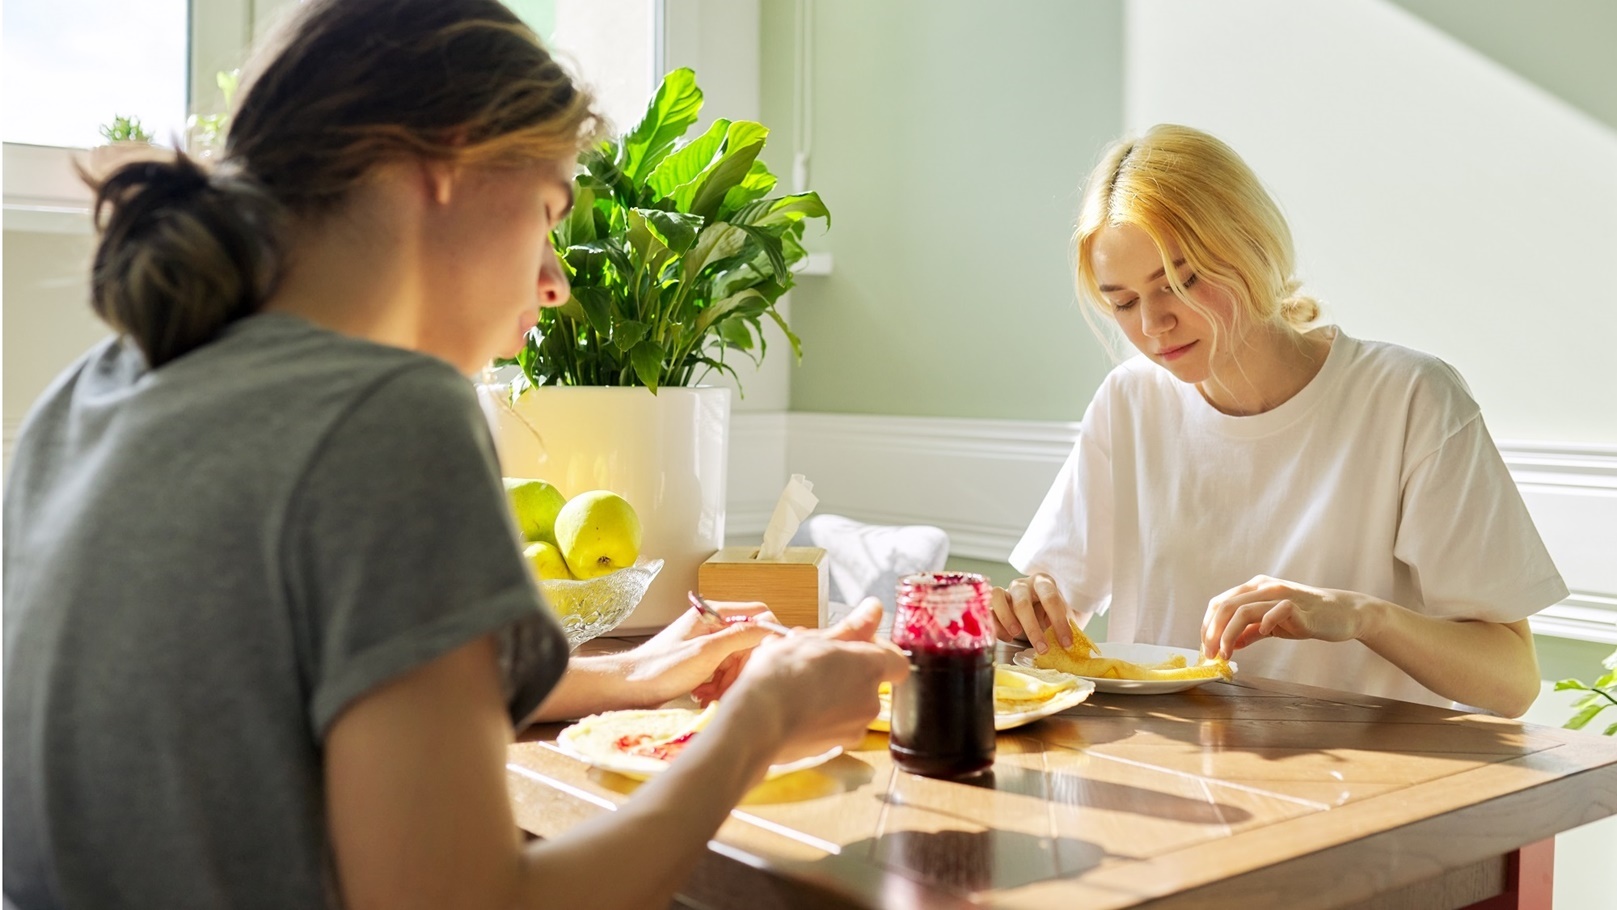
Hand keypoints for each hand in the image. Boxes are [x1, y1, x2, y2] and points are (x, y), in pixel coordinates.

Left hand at [619, 600, 778, 705]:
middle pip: (750, 641)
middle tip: (730, 686)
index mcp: (713, 613)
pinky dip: (719, 685)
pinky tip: (704, 696)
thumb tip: (770, 627)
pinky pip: (724, 670)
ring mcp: (708, 643)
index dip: (768, 635)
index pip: (758, 613)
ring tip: (710, 695)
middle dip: (743, 666)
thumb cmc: (660, 669)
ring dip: (729, 680)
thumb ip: (739, 637)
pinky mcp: (703, 660)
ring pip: (738, 660)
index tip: (769, 658)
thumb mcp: (706, 652)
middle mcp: (712, 624)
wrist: (630, 688)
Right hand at [725, 598, 910, 762]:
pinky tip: (793, 706)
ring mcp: (853, 728)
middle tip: (812, 659)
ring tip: (796, 683)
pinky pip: (833, 725)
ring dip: (831, 692)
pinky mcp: (834, 748)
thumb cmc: (781, 677)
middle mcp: (870, 701)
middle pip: (868, 681)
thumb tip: (874, 609)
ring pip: (849, 703)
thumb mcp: (814, 639)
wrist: (758, 723)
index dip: (876, 650)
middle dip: (844, 670)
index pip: (896, 660)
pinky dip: (819, 715)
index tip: (852, 644)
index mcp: (870, 668)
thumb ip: (852, 627)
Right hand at [990, 574, 1072, 652]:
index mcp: (1043, 582)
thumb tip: (1065, 643)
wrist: (1040, 609)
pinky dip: (995, 626)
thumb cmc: (1053, 612)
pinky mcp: (993, 605)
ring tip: (1016, 634)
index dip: (1059, 622)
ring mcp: (1005, 593)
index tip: (1066, 643)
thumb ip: (1065, 624)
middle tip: (1043, 649)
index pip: (1050, 598)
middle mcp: (1022, 585)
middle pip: (1022, 603)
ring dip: (1006, 618)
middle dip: (1033, 629)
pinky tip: (1008, 638)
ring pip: (997, 597)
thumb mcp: (1064, 615)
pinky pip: (988, 611)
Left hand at [1202, 575, 1367, 658]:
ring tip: (1226, 655)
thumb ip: (1250, 631)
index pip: (1220, 603)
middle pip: (1226, 606)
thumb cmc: (1306, 617)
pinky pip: (1277, 611)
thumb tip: (1230, 644)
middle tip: (1211, 655)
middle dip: (1213, 633)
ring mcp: (1281, 595)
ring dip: (1229, 634)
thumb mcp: (1272, 624)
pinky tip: (1261, 634)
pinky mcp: (1299, 607)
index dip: (1207, 625)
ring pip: (1244, 610)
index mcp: (1254, 588)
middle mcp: (1264, 587)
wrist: (1342, 613)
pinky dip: (1265, 623)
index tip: (1205, 648)